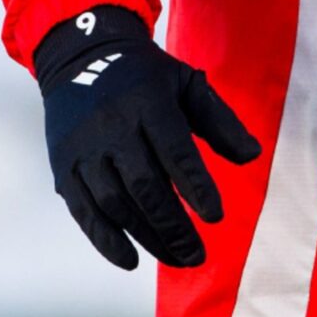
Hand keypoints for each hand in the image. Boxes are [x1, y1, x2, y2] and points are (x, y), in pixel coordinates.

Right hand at [34, 5, 261, 268]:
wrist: (81, 56)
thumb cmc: (146, 77)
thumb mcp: (186, 83)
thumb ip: (220, 120)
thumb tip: (252, 157)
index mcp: (147, 103)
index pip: (174, 151)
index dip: (195, 186)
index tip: (215, 216)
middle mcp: (112, 127)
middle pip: (144, 186)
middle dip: (174, 226)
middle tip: (198, 255)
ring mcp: (84, 150)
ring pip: (115, 204)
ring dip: (147, 237)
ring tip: (177, 259)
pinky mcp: (64, 168)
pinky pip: (84, 212)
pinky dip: (106, 241)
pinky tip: (131, 260)